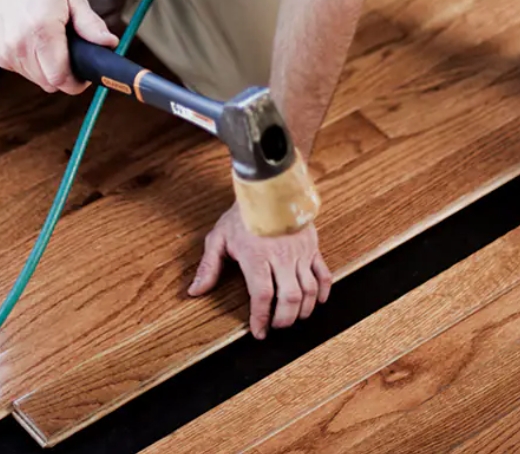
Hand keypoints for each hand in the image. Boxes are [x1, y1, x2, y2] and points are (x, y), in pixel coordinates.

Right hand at [0, 0, 115, 94]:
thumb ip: (91, 24)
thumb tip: (110, 44)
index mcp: (42, 33)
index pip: (61, 79)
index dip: (77, 82)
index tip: (84, 75)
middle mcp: (20, 48)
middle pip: (49, 83)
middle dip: (63, 74)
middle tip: (69, 55)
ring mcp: (5, 54)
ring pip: (34, 79)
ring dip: (45, 68)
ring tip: (48, 42)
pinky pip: (20, 70)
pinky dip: (29, 61)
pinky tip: (30, 40)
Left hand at [188, 203, 332, 338]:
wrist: (269, 187)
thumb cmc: (242, 213)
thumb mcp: (218, 237)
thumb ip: (208, 267)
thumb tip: (195, 291)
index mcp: (257, 256)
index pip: (263, 295)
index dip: (261, 318)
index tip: (259, 332)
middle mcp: (281, 257)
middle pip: (290, 298)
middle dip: (284, 319)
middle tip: (276, 326)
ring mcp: (300, 253)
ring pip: (309, 290)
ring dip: (303, 310)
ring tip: (293, 318)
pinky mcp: (312, 247)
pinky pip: (324, 274)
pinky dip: (323, 292)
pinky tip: (317, 302)